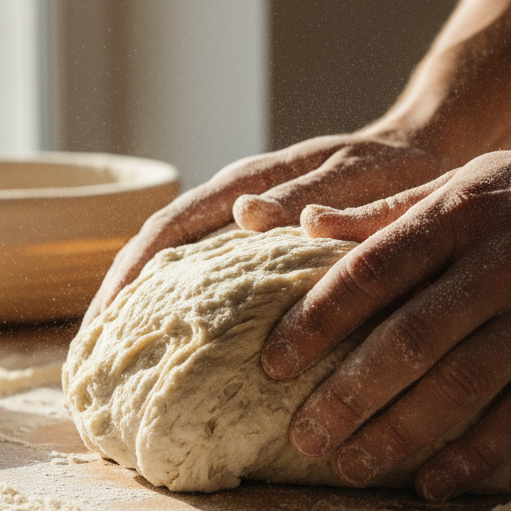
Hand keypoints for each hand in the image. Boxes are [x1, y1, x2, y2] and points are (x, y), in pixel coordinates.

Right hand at [80, 128, 446, 329]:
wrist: (419, 149)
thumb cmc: (393, 167)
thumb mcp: (359, 177)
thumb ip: (309, 193)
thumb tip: (245, 216)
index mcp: (247, 182)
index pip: (169, 227)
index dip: (130, 273)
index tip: (103, 323)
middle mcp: (233, 200)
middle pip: (156, 247)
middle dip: (119, 297)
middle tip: (92, 358)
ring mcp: (242, 221)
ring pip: (176, 261)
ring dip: (144, 304)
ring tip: (119, 361)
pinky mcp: (259, 243)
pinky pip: (208, 272)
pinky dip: (183, 305)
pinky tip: (180, 345)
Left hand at [261, 137, 510, 500]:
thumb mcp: (466, 179)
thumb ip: (387, 211)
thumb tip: (303, 226)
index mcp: (460, 212)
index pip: (370, 271)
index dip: (315, 322)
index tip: (272, 364)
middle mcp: (502, 262)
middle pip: (407, 340)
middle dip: (345, 395)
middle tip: (301, 435)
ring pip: (460, 387)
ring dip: (397, 435)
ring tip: (349, 466)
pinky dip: (475, 455)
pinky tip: (432, 484)